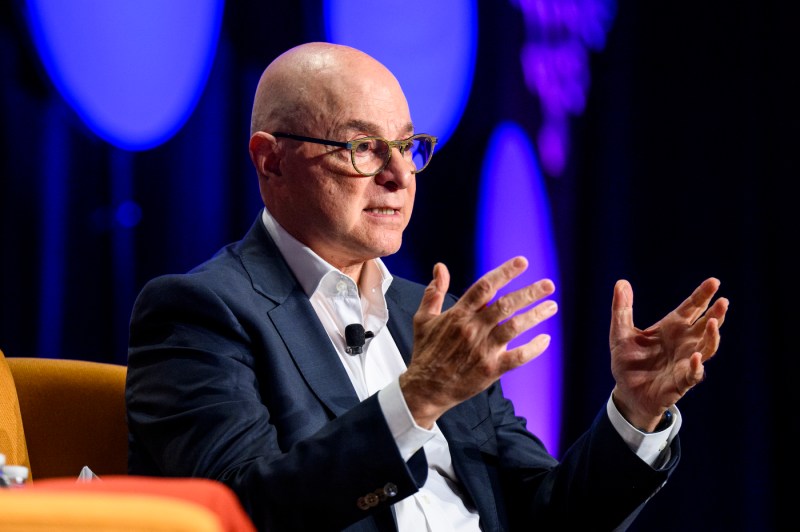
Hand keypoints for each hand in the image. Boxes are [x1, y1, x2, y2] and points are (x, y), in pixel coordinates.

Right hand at [399, 256, 557, 427]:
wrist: (425, 389)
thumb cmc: (426, 352)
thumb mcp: (423, 319)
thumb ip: (434, 292)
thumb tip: (440, 267)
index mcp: (458, 314)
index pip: (485, 287)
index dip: (505, 272)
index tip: (522, 262)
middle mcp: (472, 329)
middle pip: (505, 305)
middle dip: (529, 293)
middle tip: (549, 284)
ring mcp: (483, 350)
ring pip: (515, 327)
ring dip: (536, 315)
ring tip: (552, 306)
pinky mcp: (491, 370)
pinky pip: (518, 357)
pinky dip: (534, 348)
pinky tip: (545, 339)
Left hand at [609, 278, 728, 430]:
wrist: (626, 391)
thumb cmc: (628, 361)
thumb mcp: (620, 333)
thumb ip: (621, 309)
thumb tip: (621, 282)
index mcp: (671, 327)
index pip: (691, 307)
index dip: (703, 295)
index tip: (714, 281)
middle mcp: (683, 342)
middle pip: (705, 325)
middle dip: (716, 313)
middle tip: (723, 301)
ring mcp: (685, 361)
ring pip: (706, 347)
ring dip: (712, 336)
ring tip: (713, 323)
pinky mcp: (681, 381)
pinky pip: (694, 374)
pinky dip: (696, 366)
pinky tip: (696, 357)